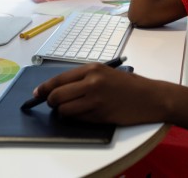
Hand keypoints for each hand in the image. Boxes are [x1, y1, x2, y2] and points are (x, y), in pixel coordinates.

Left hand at [32, 63, 164, 124]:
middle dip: (51, 102)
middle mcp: (92, 82)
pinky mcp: (100, 115)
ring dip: (64, 112)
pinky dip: (77, 118)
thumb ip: (83, 79)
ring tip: (72, 110)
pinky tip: (85, 114)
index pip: (58, 79)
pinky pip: (78, 119)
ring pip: (65, 110)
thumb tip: (59, 89)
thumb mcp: (105, 73)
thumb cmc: (129, 84)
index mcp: (92, 69)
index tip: (36, 94)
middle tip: (55, 104)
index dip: (44, 89)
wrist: (150, 97)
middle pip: (57, 96)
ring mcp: (95, 100)